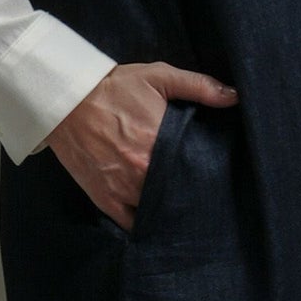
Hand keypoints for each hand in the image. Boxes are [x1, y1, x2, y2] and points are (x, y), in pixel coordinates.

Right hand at [46, 61, 238, 231]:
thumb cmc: (114, 87)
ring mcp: (123, 190)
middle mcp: (142, 172)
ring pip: (158, 211)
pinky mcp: (105, 200)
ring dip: (169, 206)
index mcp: (159, 142)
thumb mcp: (158, 77)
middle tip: (199, 187)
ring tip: (180, 200)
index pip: (196, 169)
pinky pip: (133, 224)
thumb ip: (198, 86)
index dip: (206, 172)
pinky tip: (156, 215)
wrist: (66, 99)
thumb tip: (234, 97)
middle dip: (189, 190)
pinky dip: (145, 221)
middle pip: (178, 193)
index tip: (213, 171)